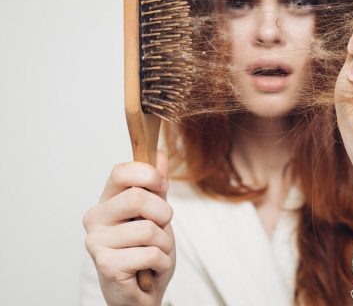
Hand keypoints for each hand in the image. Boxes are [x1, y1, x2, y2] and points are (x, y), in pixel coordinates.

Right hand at [82, 151, 174, 305]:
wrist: (139, 294)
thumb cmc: (146, 251)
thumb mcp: (156, 214)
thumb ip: (157, 186)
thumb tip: (159, 154)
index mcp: (106, 201)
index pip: (121, 172)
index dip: (148, 175)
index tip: (161, 187)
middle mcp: (95, 218)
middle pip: (137, 198)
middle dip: (163, 214)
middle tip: (162, 228)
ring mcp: (97, 242)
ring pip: (149, 229)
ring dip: (164, 244)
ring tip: (155, 252)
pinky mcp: (106, 265)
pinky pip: (151, 253)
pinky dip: (162, 262)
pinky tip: (151, 268)